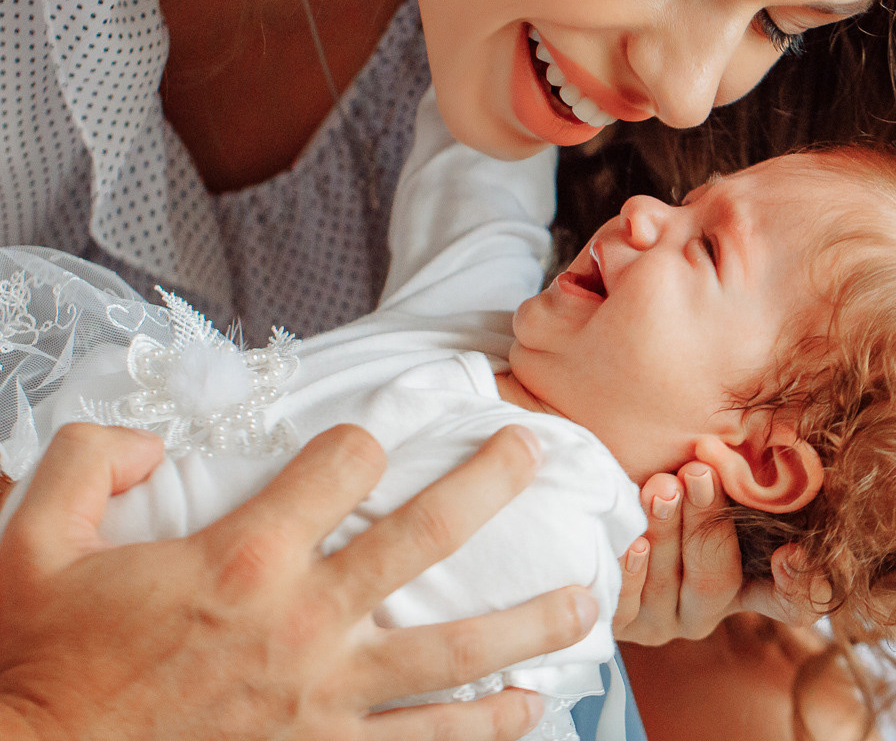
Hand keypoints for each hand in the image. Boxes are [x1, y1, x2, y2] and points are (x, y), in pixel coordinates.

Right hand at [0, 422, 596, 740]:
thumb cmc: (39, 665)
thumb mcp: (33, 542)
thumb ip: (92, 460)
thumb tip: (154, 439)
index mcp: (243, 557)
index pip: (340, 463)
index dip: (359, 440)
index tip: (366, 444)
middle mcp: (302, 623)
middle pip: (425, 536)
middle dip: (489, 482)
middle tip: (532, 448)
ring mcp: (323, 701)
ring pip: (452, 655)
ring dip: (526, 622)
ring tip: (585, 598)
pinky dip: (483, 730)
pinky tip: (531, 710)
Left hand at [613, 462, 820, 644]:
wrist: (604, 496)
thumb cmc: (675, 477)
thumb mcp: (717, 476)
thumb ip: (742, 474)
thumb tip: (749, 458)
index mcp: (746, 580)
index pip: (791, 599)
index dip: (800, 584)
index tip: (788, 552)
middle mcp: (706, 607)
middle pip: (717, 579)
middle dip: (707, 520)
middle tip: (698, 472)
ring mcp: (662, 619)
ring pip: (669, 584)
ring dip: (666, 531)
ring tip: (661, 487)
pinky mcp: (621, 623)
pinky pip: (627, 605)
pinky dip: (631, 570)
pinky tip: (632, 539)